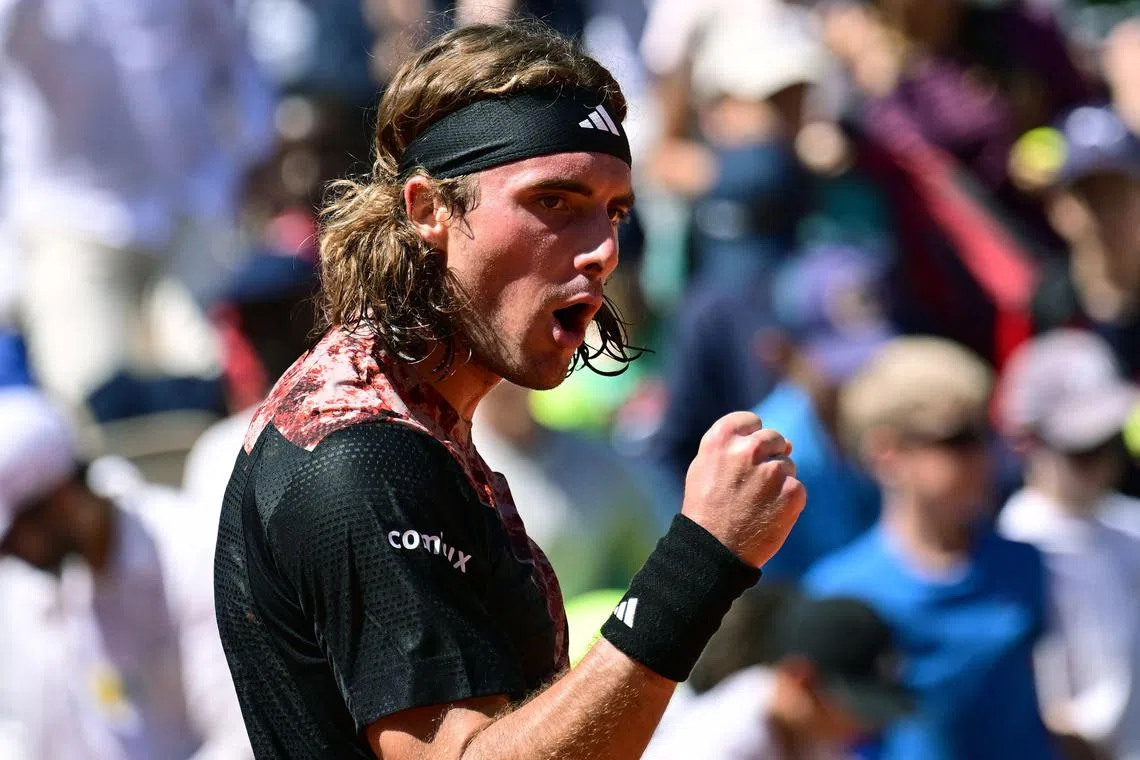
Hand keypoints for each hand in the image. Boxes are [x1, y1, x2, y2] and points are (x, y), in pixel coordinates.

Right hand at [681, 412, 805, 567]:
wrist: (714, 550)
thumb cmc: (707, 508)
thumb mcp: (705, 467)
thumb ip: (735, 445)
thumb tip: (788, 442)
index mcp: (722, 439)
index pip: (751, 421)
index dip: (749, 438)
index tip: (743, 459)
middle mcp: (748, 449)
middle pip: (774, 438)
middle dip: (768, 457)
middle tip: (751, 486)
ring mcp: (772, 471)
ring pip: (787, 464)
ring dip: (777, 480)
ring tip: (755, 503)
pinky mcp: (792, 492)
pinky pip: (796, 487)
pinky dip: (786, 500)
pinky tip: (767, 514)